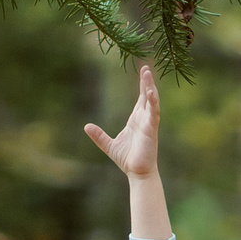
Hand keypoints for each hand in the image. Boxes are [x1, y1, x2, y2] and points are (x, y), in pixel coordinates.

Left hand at [84, 64, 160, 180]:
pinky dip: (154, 103)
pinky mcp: (151, 130)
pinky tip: (152, 93)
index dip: (142, 85)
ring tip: (148, 74)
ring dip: (151, 88)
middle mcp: (144, 119)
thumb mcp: (109, 145)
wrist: (137, 173)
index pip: (141, 98)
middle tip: (146, 66)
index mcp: (136, 119)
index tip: (143, 71)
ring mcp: (149, 123)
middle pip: (147, 95)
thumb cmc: (127, 159)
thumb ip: (99, 136)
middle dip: (147, 81)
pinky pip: (154, 114)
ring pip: (152, 101)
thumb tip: (87, 126)